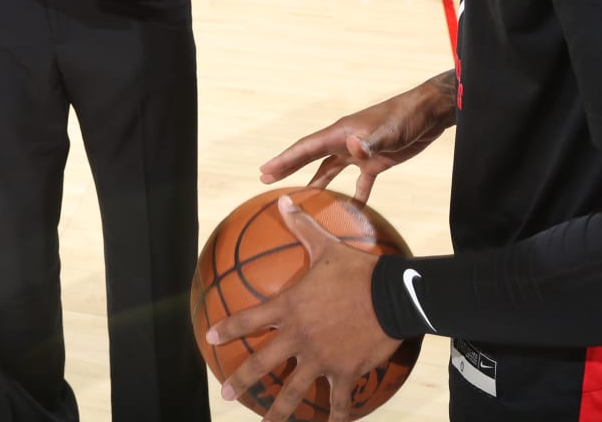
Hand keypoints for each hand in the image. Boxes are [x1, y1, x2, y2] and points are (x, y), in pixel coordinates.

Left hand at [206, 196, 400, 421]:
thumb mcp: (326, 246)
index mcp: (289, 307)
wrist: (392, 295)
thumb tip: (283, 201)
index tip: (209, 338)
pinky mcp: (344, 372)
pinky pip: (338, 402)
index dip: (226, 330)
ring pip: (293, 390)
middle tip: (225, 394)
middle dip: (241, 380)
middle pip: (262, 363)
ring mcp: (320, 358)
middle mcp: (299, 337)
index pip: (249, 319)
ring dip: (278, 411)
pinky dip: (333, 417)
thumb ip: (302, 227)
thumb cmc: (357, 269)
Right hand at [259, 74, 457, 202]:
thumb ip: (369, 142)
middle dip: (289, 167)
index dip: (285, 159)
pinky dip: (354, 194)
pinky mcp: (376, 161)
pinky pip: (360, 181)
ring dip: (316, 182)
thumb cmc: (404, 118)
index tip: (265, 169)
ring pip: (331, 169)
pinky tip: (350, 208)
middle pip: (311, 157)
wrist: (427, 114)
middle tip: (266, 178)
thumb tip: (351, 147)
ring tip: (301, 197)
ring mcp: (359, 151)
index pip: (306, 148)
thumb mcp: (387, 131)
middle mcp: (345, 141)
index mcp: (341, 133)